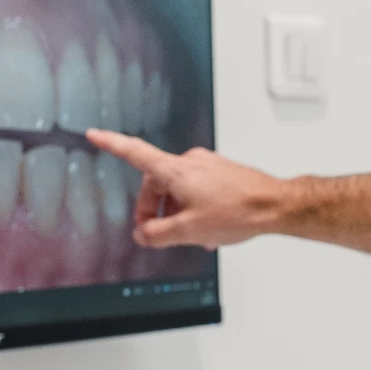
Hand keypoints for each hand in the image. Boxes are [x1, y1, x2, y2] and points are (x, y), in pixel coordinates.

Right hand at [86, 129, 289, 247]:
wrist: (276, 205)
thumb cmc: (239, 211)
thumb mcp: (189, 231)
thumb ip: (158, 234)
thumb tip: (142, 234)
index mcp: (176, 171)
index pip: (135, 153)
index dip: (112, 144)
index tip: (94, 134)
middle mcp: (191, 162)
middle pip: (156, 183)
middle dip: (154, 208)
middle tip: (158, 232)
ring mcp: (208, 166)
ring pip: (178, 189)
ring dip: (177, 212)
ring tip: (191, 236)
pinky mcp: (222, 173)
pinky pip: (197, 190)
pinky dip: (194, 208)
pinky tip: (206, 229)